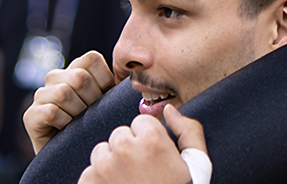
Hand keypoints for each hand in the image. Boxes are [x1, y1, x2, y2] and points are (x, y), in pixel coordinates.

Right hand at [26, 50, 118, 152]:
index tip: (104, 99)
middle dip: (91, 100)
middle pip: (79, 77)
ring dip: (77, 114)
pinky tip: (66, 130)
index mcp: (74, 69)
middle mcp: (54, 77)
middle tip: (91, 116)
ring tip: (78, 124)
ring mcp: (40, 95)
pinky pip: (51, 111)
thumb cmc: (95, 128)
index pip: (91, 59)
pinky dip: (64, 123)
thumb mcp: (108, 103)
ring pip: (64, 93)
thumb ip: (115, 85)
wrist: (74, 157)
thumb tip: (135, 74)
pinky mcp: (30, 115)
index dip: (103, 81)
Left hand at [77, 108, 205, 183]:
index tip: (154, 160)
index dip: (149, 141)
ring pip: (102, 152)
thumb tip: (169, 109)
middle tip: (141, 176)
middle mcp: (124, 148)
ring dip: (111, 165)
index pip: (140, 122)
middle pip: (119, 136)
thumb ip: (189, 131)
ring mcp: (102, 167)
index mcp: (152, 139)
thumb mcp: (198, 166)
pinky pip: (89, 173)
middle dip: (128, 151)